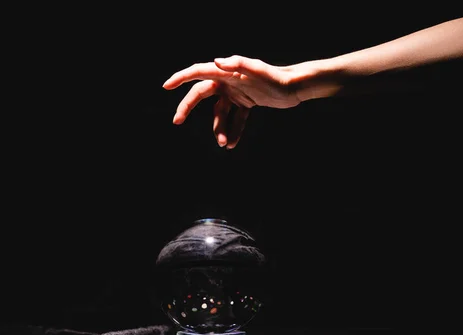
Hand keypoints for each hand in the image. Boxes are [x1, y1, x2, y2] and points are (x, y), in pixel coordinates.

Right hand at [163, 55, 308, 148]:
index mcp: (227, 72)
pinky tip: (234, 144)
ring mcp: (236, 93)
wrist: (295, 87)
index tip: (166, 86)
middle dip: (187, 108)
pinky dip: (234, 131)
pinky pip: (235, 119)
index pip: (199, 72)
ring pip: (219, 113)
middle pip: (201, 94)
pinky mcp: (246, 103)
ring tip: (224, 144)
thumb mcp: (259, 70)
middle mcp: (228, 81)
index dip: (181, 78)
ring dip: (219, 129)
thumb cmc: (277, 77)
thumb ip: (238, 64)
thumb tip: (215, 61)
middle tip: (176, 121)